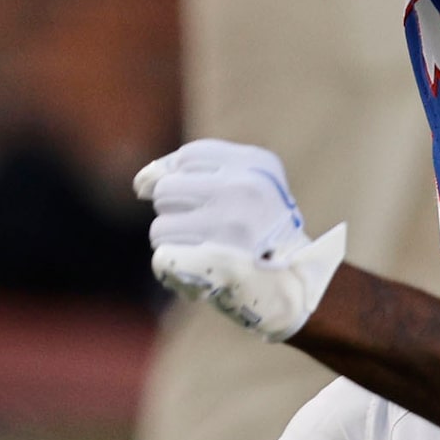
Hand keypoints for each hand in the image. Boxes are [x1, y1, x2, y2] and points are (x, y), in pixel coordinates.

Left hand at [134, 140, 348, 341]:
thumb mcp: (246, 186)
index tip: (194, 198)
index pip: (189, 157)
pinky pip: (162, 257)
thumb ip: (192, 173)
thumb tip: (141, 182)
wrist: (298, 283)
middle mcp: (244, 188)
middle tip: (207, 228)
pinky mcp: (214, 259)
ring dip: (176, 244)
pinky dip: (174, 268)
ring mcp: (230, 224)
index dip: (181, 178)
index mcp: (257, 164)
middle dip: (176, 212)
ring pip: (160, 227)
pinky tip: (198, 268)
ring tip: (206, 250)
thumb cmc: (263, 230)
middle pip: (166, 189)